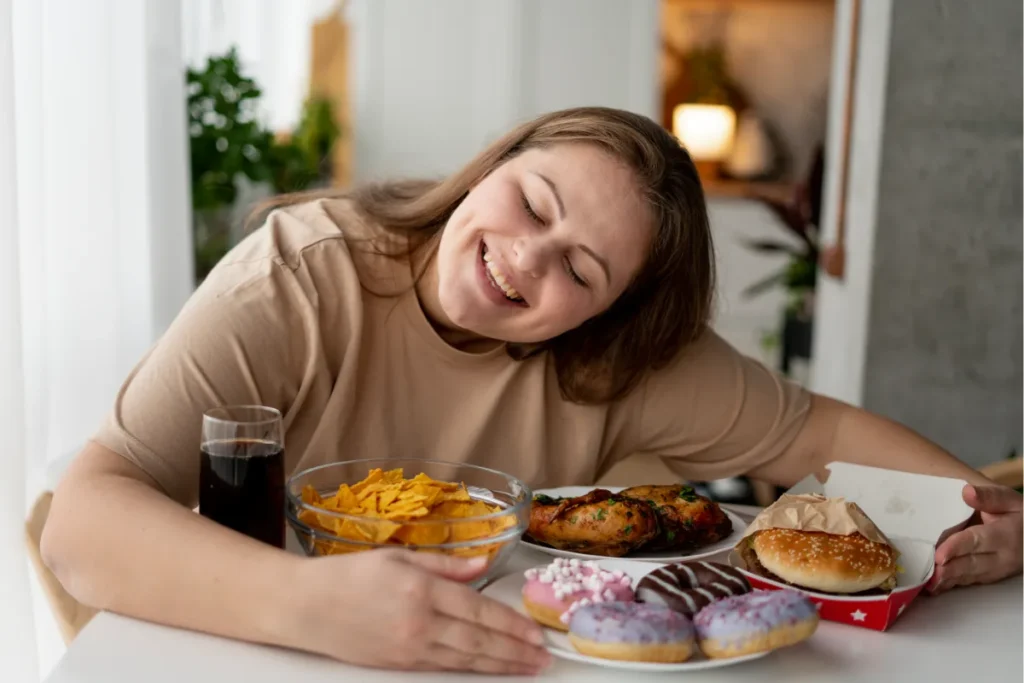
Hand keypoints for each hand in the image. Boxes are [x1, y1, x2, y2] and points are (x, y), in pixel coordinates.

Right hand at [285, 548, 550, 674]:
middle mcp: (418, 622)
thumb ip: (445, 563)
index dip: (511, 624)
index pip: (479, 609)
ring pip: (464, 660)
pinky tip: (486, 669)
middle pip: (478, 640)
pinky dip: (470, 669)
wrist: (303, 607)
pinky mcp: (397, 664)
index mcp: (421, 588)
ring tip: (525, 668)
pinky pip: (442, 668)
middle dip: (514, 651)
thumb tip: (483, 563)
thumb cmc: (347, 575)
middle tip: (542, 659)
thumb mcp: (398, 556)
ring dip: (500, 665)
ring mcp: (408, 648)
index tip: (534, 632)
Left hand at [927, 484, 1022, 594]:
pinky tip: (936, 588)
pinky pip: (970, 582)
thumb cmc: (1018, 514)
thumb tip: (967, 491)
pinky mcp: (991, 577)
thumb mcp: (1008, 500)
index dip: (956, 548)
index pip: (976, 541)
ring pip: (970, 576)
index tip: (939, 555)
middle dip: (949, 570)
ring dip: (949, 581)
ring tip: (928, 584)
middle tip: (928, 574)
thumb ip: (988, 496)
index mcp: (1005, 535)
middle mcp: (1002, 557)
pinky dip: (952, 585)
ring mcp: (997, 570)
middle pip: (971, 564)